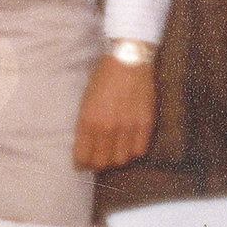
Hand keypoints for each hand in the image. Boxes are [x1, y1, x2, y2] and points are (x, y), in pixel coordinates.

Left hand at [71, 55, 155, 169]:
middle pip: (102, 162)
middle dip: (97, 164)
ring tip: (113, 153)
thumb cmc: (103, 78)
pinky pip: (138, 151)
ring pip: (120, 160)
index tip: (82, 164)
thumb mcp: (86, 100)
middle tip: (97, 160)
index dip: (82, 163)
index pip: (83, 156)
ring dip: (116, 160)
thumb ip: (86, 124)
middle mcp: (107, 128)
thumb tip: (86, 144)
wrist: (128, 61)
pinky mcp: (145, 125)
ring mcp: (127, 128)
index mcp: (88, 121)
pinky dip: (133, 152)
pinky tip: (129, 145)